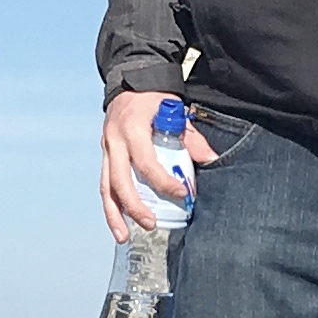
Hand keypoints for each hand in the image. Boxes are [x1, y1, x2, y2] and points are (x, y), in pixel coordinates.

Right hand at [102, 88, 214, 241]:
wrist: (129, 80)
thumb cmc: (154, 97)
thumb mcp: (174, 110)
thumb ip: (191, 137)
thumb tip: (211, 159)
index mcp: (132, 128)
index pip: (146, 163)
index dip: (164, 181)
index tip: (182, 193)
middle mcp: (114, 140)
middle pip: (120, 181)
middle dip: (134, 206)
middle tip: (151, 224)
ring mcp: (106, 149)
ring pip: (106, 188)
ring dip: (114, 214)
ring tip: (124, 237)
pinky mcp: (106, 155)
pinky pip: (106, 184)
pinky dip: (112, 205)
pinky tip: (120, 222)